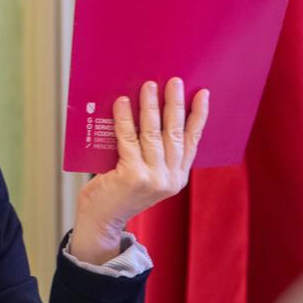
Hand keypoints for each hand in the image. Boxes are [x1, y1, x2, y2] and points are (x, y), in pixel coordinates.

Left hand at [71, 78, 208, 263]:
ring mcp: (153, 178)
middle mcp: (170, 179)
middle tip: (174, 81)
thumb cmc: (119, 192)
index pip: (192, 141)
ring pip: (153, 133)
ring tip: (148, 86)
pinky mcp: (133, 176)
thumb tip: (150, 110)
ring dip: (150, 106)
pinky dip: (124, 119)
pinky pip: (128, 139)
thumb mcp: (145, 174)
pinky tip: (121, 103)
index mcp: (177, 177)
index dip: (198, 116)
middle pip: (175, 133)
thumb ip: (153, 152)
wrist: (100, 220)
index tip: (202, 94)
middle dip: (175, 104)